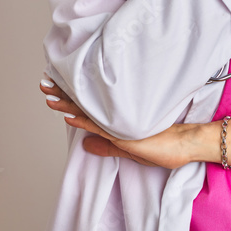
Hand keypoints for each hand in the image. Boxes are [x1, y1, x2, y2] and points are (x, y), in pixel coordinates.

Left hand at [39, 78, 196, 169]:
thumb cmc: (163, 146)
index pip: (87, 106)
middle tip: (44, 81)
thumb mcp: (128, 150)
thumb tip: (84, 146)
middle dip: (62, 92)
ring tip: (49, 92)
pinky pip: (100, 126)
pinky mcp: (126, 133)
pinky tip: (69, 117)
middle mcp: (115, 117)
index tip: (53, 86)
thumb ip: (106, 146)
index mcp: (114, 120)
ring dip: (67, 102)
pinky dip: (83, 122)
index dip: (69, 96)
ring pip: (88, 110)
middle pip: (84, 103)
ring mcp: (120, 123)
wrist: (185, 143)